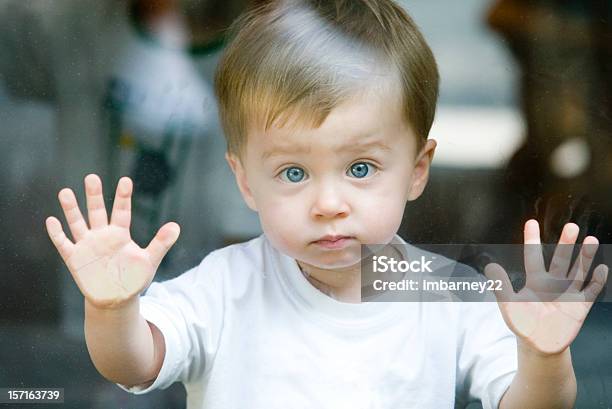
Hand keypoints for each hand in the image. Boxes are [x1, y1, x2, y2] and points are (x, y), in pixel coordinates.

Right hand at [46, 174, 179, 309]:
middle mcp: (102, 236)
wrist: (116, 299)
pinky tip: (51, 220)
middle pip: (97, 212)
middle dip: (94, 196)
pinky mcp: (75, 259)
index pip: (122, 211)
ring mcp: (87, 246)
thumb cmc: (133, 278)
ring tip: (65, 192)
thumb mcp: (149, 261)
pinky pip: (64, 244)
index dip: (123, 197)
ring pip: (77, 223)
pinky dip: (57, 233)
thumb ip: (161, 243)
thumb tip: (176, 226)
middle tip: (92, 177)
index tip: (126, 180)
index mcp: (120, 234)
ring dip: (71, 210)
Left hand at [484, 219, 607, 355]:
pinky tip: (601, 269)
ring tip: (591, 240)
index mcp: (535, 281)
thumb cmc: (523, 324)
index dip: (532, 240)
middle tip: (571, 226)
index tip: (531, 222)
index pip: (533, 256)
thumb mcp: (509, 306)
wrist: (539, 345)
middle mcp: (553, 283)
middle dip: (566, 243)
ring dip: (585, 257)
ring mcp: (568, 293)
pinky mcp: (580, 306)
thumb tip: (490, 266)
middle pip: (561, 259)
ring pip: (578, 270)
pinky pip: (591, 291)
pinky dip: (597, 281)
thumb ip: (501, 286)